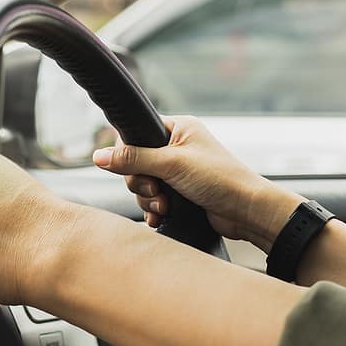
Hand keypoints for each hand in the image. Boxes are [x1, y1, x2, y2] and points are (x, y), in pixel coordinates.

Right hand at [92, 116, 302, 251]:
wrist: (246, 211)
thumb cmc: (219, 178)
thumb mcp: (171, 164)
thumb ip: (134, 159)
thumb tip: (99, 156)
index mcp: (178, 129)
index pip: (136, 134)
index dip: (128, 154)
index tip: (133, 169)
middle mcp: (177, 148)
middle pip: (135, 164)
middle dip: (141, 183)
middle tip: (156, 190)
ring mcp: (179, 172)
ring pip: (144, 186)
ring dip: (150, 199)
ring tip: (166, 205)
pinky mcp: (181, 194)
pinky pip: (154, 201)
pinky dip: (155, 210)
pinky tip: (162, 216)